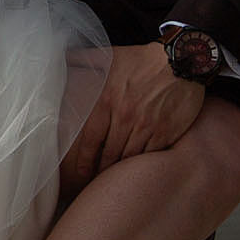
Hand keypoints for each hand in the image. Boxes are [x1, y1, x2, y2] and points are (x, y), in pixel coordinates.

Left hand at [60, 42, 205, 190]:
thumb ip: (82, 60)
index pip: (89, 140)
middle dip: (99, 171)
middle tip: (91, 184)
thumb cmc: (142, 60)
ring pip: (128, 158)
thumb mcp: (109, 55)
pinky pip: (149, 156)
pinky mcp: (165, 133)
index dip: (82, 162)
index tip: (78, 175)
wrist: (181, 60)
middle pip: (108, 154)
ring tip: (112, 181)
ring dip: (119, 171)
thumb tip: (58, 58)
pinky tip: (135, 171)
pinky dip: (141, 165)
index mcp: (106, 100)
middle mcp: (125, 116)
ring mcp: (146, 126)